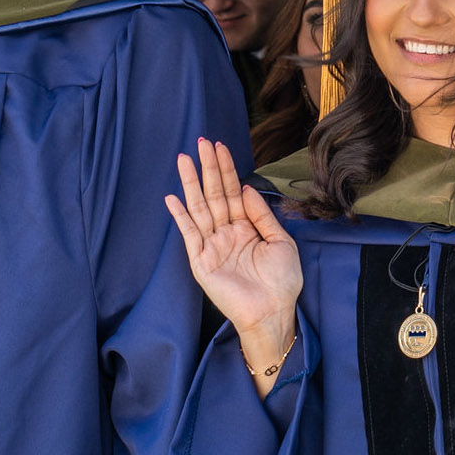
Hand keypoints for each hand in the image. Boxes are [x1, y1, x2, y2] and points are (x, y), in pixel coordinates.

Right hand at [165, 138, 301, 377]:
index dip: (227, 169)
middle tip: (201, 142)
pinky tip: (173, 198)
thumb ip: (262, 215)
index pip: (233, 192)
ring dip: (191, 184)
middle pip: (215, 194)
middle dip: (208, 168)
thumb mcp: (280, 241)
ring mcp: (212, 245)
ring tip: (184, 159)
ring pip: (200, 208)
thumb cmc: (281, 282)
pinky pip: (189, 234)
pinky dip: (181, 216)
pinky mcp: (201, 260)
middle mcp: (226, 233)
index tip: (220, 147)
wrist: (272, 312)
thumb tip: (247, 188)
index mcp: (246, 228)